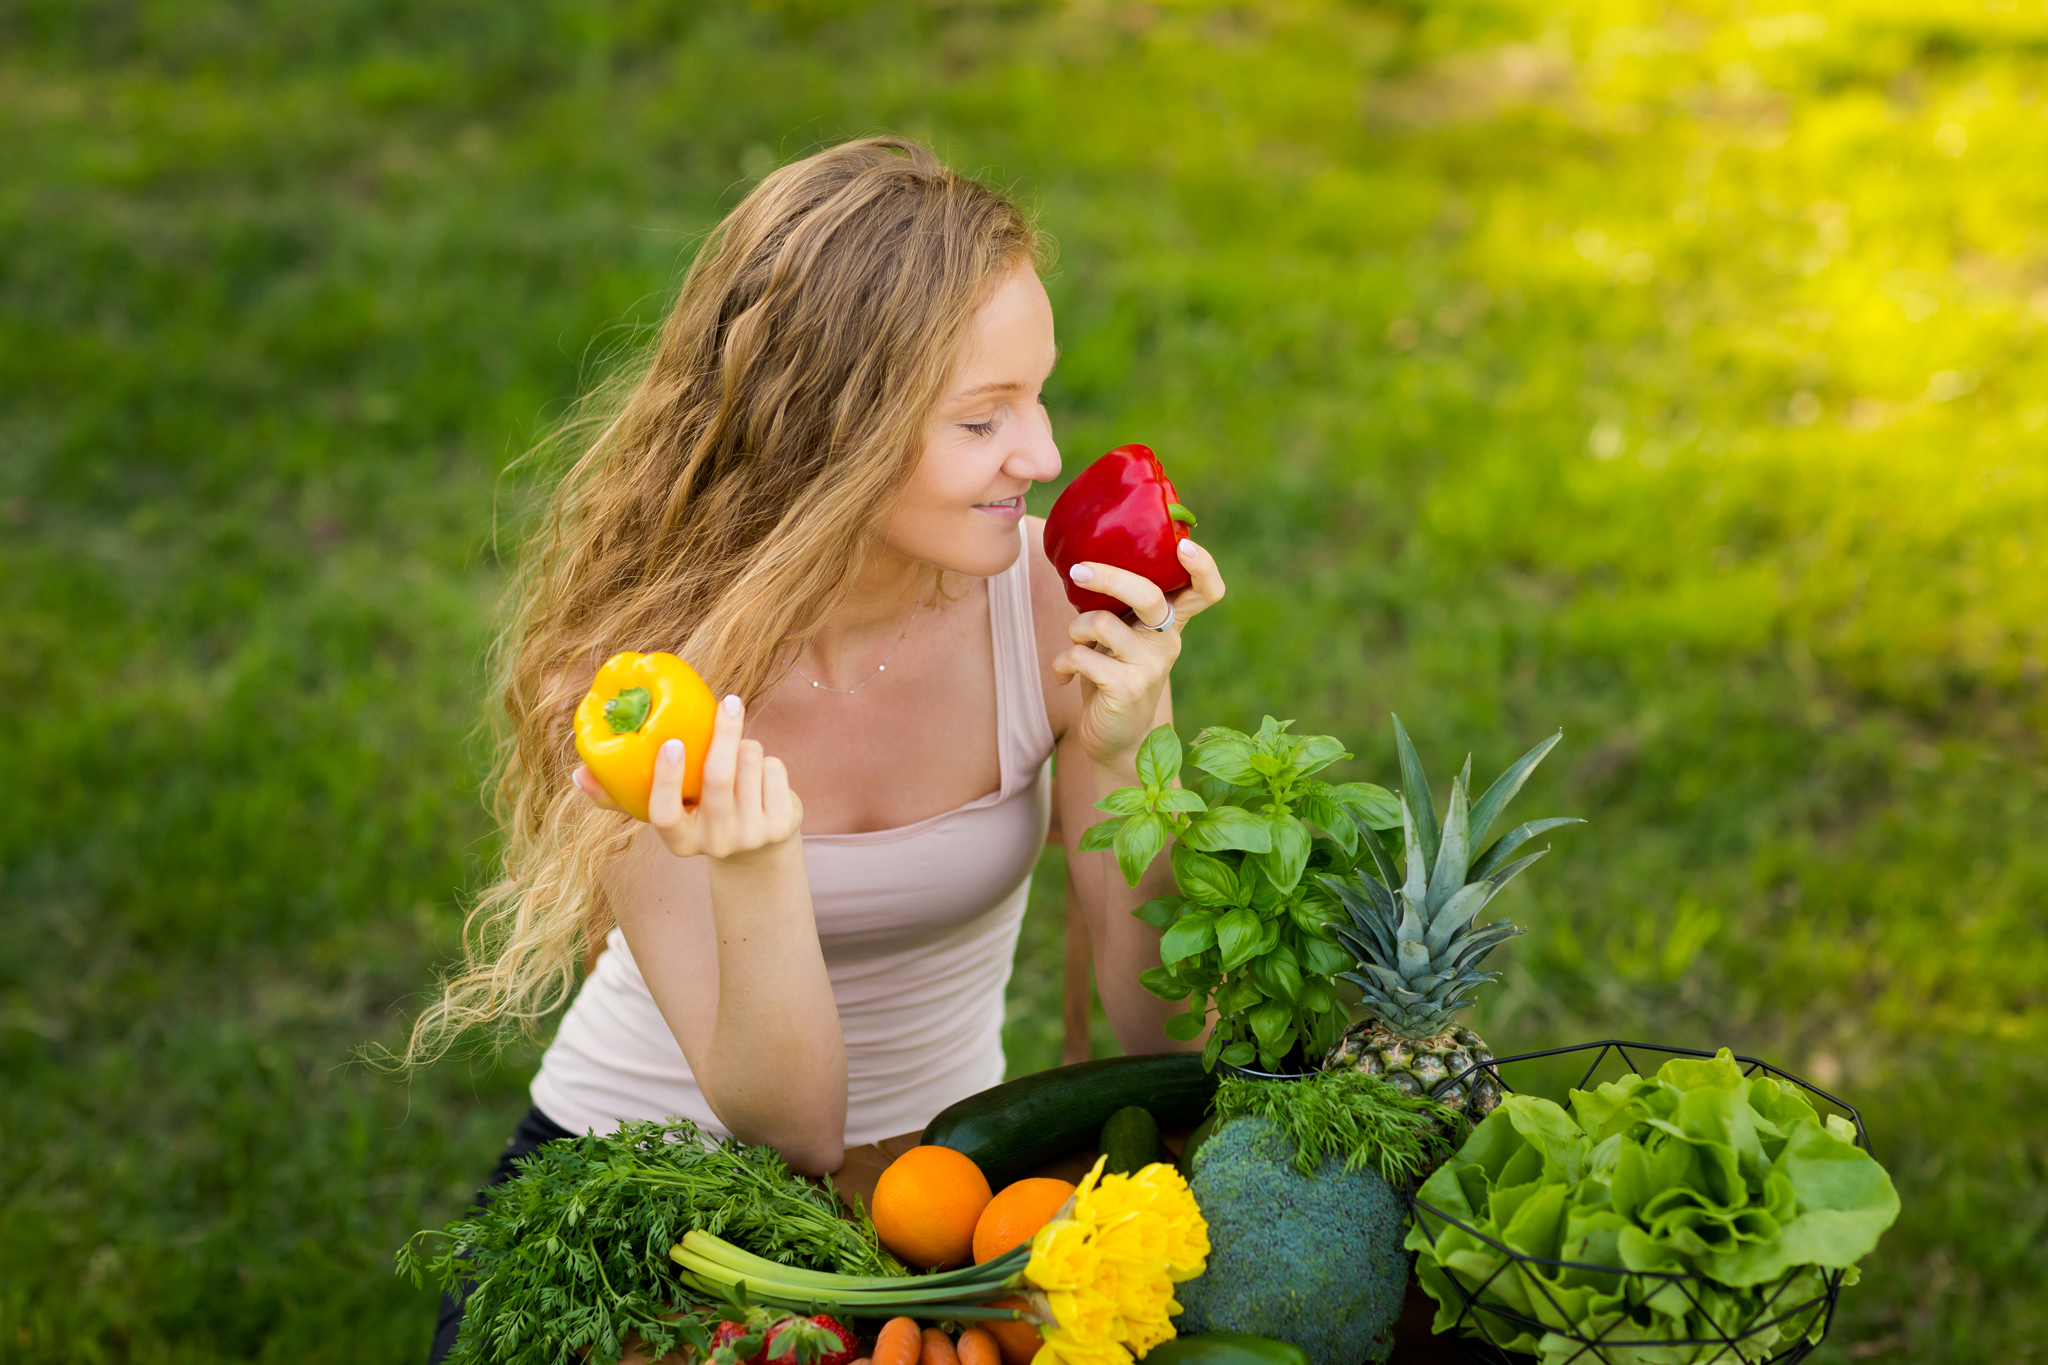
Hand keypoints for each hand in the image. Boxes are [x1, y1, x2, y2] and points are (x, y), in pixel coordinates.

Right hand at [572, 693, 802, 860]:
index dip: (666, 779)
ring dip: (745, 744)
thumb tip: (579, 773)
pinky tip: (759, 773)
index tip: (671, 743)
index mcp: (679, 840)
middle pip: (719, 780)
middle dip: (724, 734)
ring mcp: (751, 836)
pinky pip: (774, 771)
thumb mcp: (667, 810)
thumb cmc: (698, 814)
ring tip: (737, 751)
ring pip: (750, 765)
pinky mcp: (781, 826)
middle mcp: (715, 843)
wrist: (757, 850)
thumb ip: (622, 793)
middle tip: (728, 701)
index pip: (665, 813)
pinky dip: (767, 759)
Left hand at [1053, 538, 1226, 770]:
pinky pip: (1081, 656)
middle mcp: (1167, 643)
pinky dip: (1063, 662)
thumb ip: (1119, 608)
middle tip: (1078, 571)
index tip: (1184, 545)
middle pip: (1148, 595)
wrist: (1114, 741)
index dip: (1203, 566)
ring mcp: (1150, 667)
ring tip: (1075, 644)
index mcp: (1170, 624)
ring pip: (1101, 622)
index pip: (1205, 592)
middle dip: (1109, 577)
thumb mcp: (1123, 639)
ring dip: (1076, 629)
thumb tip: (1084, 562)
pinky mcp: (1126, 688)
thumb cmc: (1113, 678)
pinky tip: (1064, 676)